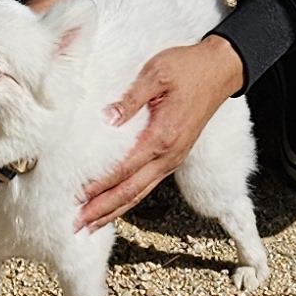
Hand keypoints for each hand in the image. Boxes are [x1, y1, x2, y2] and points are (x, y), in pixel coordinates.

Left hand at [81, 37, 244, 227]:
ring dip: (112, 212)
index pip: (124, 169)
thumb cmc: (188, 69)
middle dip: (101, 211)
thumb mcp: (156, 74)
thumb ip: (131, 98)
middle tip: (75, 227)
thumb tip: (107, 118)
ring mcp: (172, 159)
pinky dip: (127, 200)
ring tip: (89, 227)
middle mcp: (169, 155)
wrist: (220, 71)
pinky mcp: (173, 157)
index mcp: (163, 136)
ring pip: (139, 194)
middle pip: (130, 192)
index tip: (76, 197)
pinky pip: (147, 185)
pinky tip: (112, 207)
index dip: (99, 186)